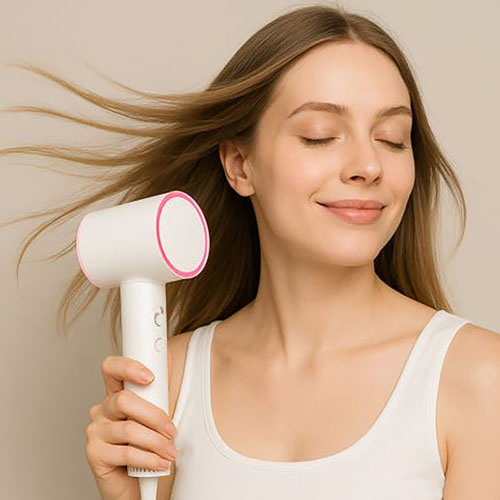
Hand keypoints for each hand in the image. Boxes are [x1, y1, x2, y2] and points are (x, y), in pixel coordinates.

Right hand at [85, 355, 176, 499]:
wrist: (135, 481)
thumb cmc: (146, 444)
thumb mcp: (154, 415)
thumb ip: (157, 393)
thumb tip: (167, 363)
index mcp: (115, 395)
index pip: (111, 368)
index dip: (128, 367)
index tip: (150, 377)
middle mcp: (101, 410)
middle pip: (124, 400)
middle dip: (154, 416)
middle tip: (171, 430)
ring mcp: (95, 431)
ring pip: (129, 429)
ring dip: (157, 442)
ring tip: (170, 451)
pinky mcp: (94, 454)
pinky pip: (127, 453)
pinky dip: (150, 459)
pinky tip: (161, 462)